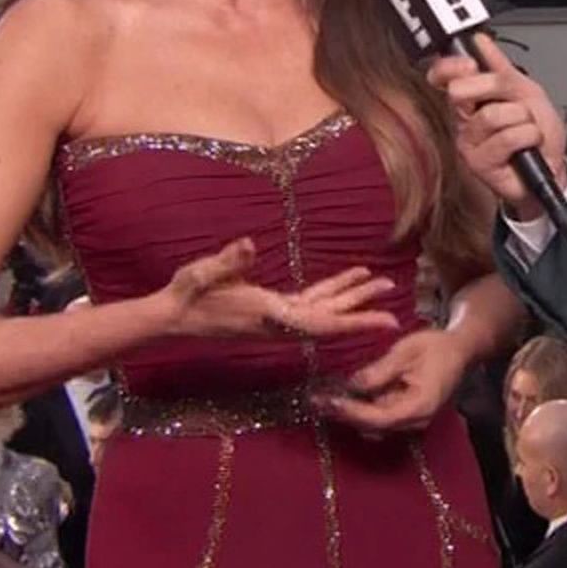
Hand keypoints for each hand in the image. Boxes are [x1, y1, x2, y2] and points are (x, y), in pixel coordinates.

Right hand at [151, 238, 401, 339]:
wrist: (172, 317)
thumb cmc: (187, 295)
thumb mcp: (203, 274)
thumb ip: (228, 261)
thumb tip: (249, 244)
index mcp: (269, 314)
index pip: (321, 322)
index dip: (356, 323)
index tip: (386, 323)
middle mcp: (279, 322)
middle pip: (330, 319)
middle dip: (363, 310)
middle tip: (394, 299)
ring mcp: (277, 319)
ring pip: (323, 311)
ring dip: (351, 298)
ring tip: (379, 282)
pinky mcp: (272, 311)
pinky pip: (310, 304)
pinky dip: (331, 293)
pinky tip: (347, 281)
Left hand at [315, 328, 471, 433]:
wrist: (460, 350)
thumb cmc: (435, 347)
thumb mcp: (407, 351)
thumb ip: (380, 370)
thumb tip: (353, 385)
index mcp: (419, 406)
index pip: (379, 418)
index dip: (352, 412)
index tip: (328, 402)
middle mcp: (415, 421)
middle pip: (373, 426)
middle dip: (344, 414)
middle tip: (315, 400)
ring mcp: (411, 421)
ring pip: (373, 425)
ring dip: (349, 413)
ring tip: (323, 398)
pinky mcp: (405, 415)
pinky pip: (379, 417)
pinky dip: (360, 409)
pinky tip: (342, 396)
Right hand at [426, 33, 566, 219]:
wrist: (553, 168)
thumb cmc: (537, 135)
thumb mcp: (526, 91)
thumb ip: (502, 66)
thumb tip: (480, 41)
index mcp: (471, 99)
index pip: (443, 76)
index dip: (451, 66)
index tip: (469, 64)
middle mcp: (465, 120)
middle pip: (463, 90)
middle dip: (497, 90)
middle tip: (515, 105)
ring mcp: (469, 142)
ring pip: (493, 114)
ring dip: (522, 120)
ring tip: (526, 131)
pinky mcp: (479, 163)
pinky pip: (507, 137)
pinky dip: (528, 137)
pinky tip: (528, 146)